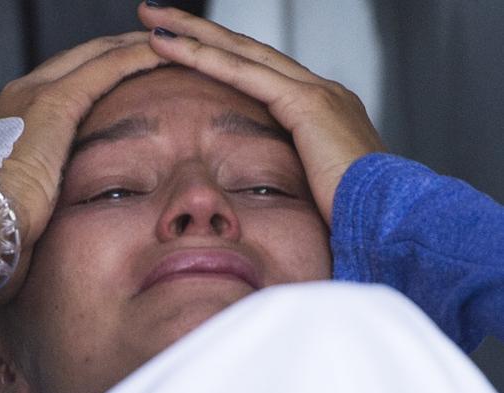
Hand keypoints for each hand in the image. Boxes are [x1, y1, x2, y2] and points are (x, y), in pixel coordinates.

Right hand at [0, 32, 165, 301]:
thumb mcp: (15, 203)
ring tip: (163, 47)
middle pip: (77, 61)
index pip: (59, 85)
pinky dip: (134, 59)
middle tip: (148, 49)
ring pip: (94, 56)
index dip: (91, 76)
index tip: (117, 79)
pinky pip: (106, 68)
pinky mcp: (54, 102)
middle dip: (113, 52)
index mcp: (8, 121)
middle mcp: (18, 96)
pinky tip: (160, 55)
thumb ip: (31, 193)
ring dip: (129, 49)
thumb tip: (42, 215)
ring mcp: (33, 93)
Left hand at [138, 2, 385, 225]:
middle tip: (157, 16)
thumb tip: (267, 191)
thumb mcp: (316, 188)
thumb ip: (293, 175)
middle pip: (246, 51)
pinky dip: (206, 58)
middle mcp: (317, 91)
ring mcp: (314, 92)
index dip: (219, 58)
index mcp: (318, 110)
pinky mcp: (307, 105)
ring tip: (153, 20)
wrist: (392, 218)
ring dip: (193, 34)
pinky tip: (172, 48)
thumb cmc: (354, 214)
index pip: (257, 74)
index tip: (184, 50)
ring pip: (241, 53)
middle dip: (199, 31)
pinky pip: (246, 75)